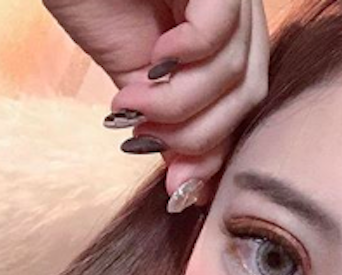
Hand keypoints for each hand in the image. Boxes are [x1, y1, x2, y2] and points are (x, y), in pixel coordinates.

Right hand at [42, 0, 270, 206]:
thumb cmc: (93, 3)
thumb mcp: (136, 81)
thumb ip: (167, 126)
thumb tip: (184, 189)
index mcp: (229, 38)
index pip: (244, 106)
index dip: (214, 151)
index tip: (177, 186)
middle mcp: (240, 11)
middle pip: (248, 94)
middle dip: (199, 136)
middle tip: (149, 140)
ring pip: (235, 71)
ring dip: (179, 105)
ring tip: (133, 104)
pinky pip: (218, 29)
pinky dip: (185, 58)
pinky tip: (153, 58)